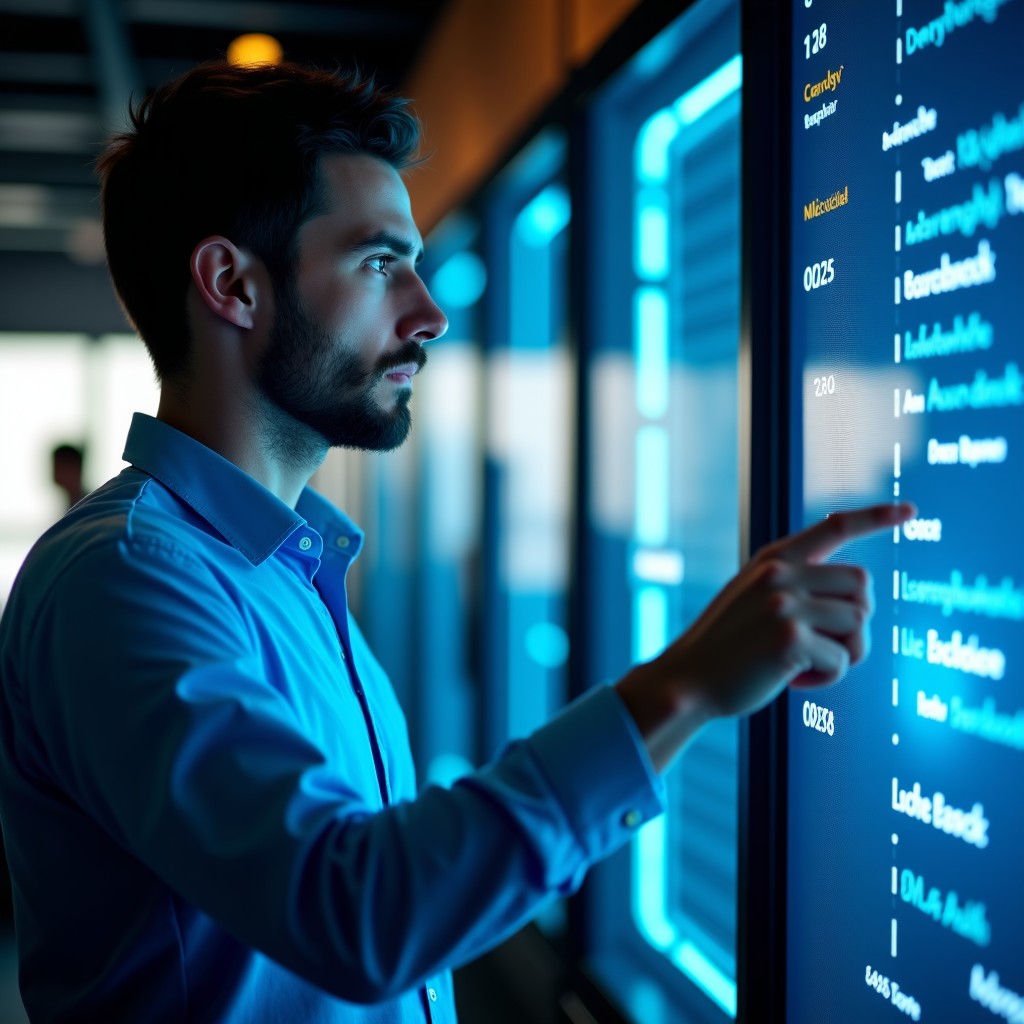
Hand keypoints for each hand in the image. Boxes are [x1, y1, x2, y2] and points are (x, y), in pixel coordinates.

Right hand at [650, 502, 916, 720]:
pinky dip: (826, 677)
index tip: (910, 509)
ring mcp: (784, 603)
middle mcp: (780, 573)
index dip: (876, 517)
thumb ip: (793, 585)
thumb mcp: (753, 597)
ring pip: (858, 623)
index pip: (836, 527)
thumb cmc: (727, 646)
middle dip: (855, 620)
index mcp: (774, 559)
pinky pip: (842, 660)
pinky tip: (794, 680)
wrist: (688, 680)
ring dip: (842, 653)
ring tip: (804, 663)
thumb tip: (859, 602)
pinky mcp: (789, 638)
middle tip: (825, 644)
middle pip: (862, 586)